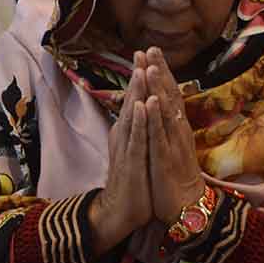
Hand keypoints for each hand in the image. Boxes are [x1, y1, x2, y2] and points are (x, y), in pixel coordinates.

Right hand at [89, 57, 152, 255]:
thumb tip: (139, 110)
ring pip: (132, 115)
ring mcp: (126, 147)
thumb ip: (136, 130)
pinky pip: (136, 138)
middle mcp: (124, 135)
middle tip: (141, 51)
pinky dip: (138, 120)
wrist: (118, 210)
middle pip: (132, 100)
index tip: (145, 54)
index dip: (140, 78)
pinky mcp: (131, 161)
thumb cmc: (131, 180)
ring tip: (140, 69)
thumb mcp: (135, 150)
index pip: (135, 99)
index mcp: (128, 132)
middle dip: (138, 76)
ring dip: (137, 92)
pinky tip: (140, 105)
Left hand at [145, 47, 205, 224]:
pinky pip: (160, 136)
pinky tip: (151, 102)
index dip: (161, 72)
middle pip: (169, 95)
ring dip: (158, 88)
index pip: (169, 94)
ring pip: (165, 111)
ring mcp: (172, 143)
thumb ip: (167, 125)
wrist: (186, 206)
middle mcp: (176, 130)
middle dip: (159, 71)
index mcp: (175, 127)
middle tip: (150, 48)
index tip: (150, 51)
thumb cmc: (175, 175)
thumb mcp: (170, 145)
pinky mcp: (165, 158)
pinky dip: (155, 118)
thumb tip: (162, 104)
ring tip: (150, 66)